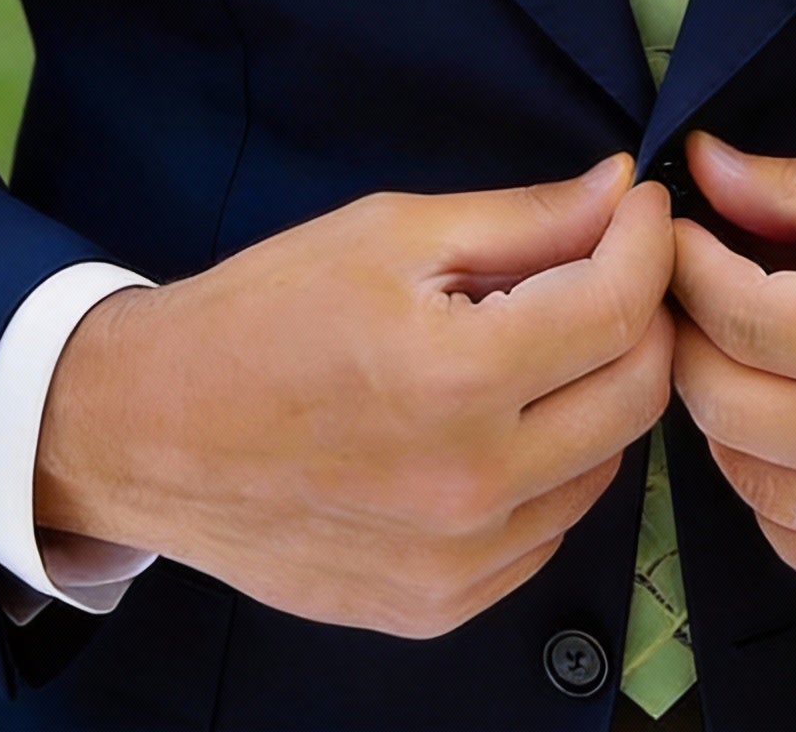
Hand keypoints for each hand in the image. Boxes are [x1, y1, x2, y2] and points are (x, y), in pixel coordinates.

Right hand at [35, 155, 673, 636]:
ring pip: (604, 466)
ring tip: (539, 342)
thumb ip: (523, 218)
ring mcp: (457, 561)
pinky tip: (498, 420)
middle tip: (612, 267)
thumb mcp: (391, 233)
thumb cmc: (262, 315)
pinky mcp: (438, 605)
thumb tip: (619, 191)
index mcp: (456, 378)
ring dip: (597, 393)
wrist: (148, 433)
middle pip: (637, 394)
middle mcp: (470, 484)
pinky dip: (550, 467)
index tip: (640, 208)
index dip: (647, 243)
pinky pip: (547, 529)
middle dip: (644, 315)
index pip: (619, 308)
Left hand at [670, 135, 795, 615]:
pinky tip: (790, 436)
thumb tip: (708, 167)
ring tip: (740, 356)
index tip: (676, 233)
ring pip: (755, 488)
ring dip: (723, 415)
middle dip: (689, 335)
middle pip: (732, 407)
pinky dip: (775, 496)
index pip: (748, 318)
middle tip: (694, 291)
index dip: (689, 267)